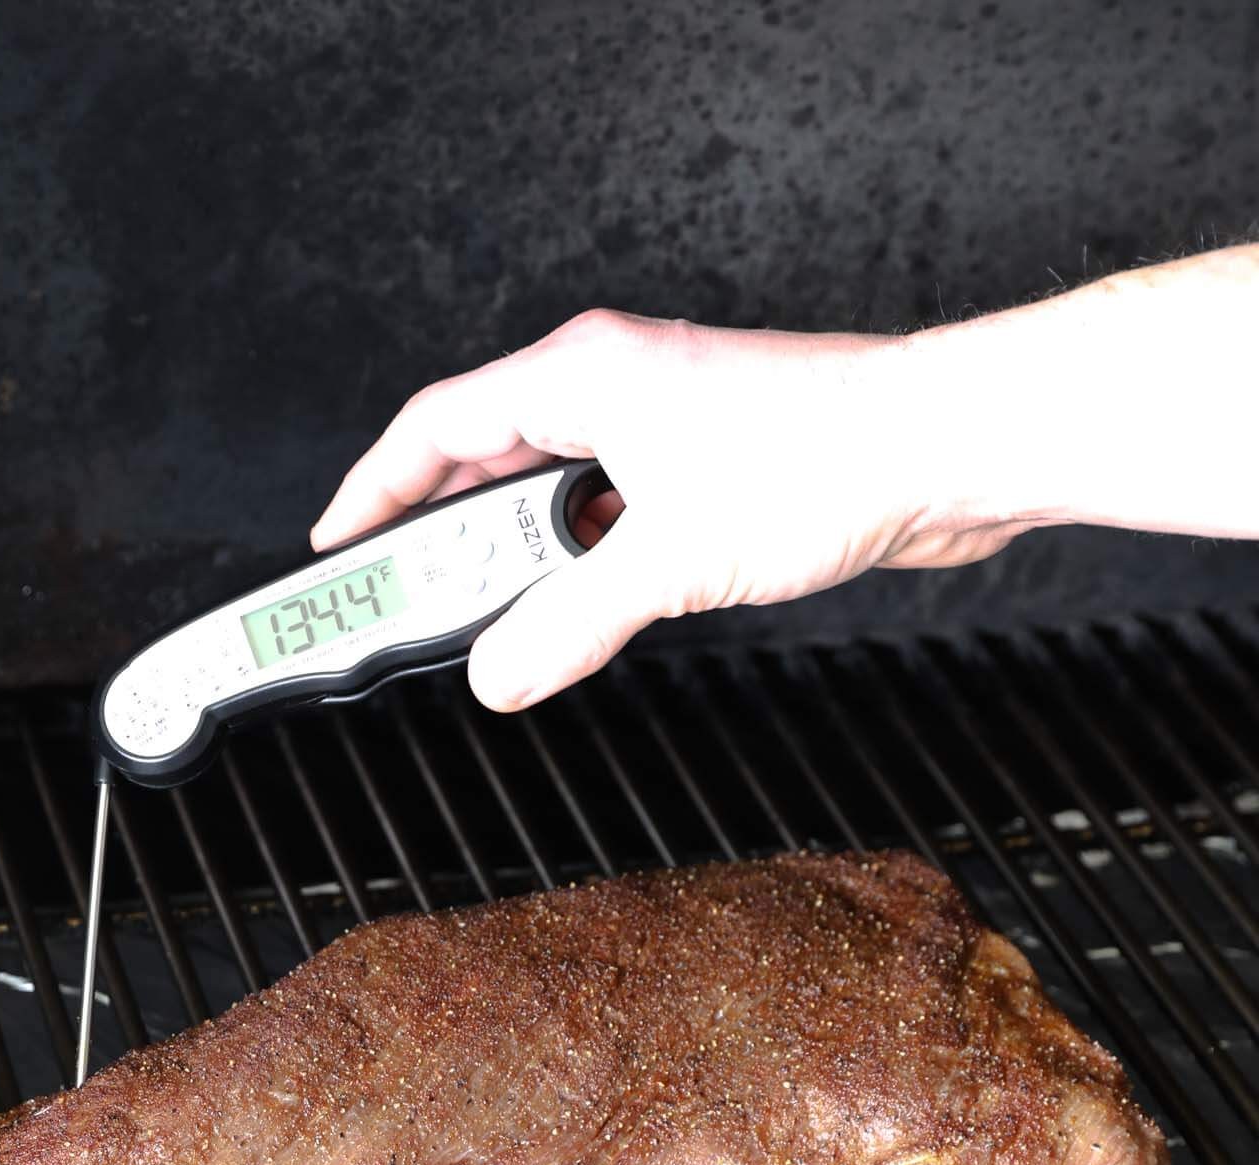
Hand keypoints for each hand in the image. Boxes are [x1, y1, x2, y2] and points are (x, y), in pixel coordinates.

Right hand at [310, 309, 1018, 711]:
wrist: (942, 449)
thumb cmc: (826, 458)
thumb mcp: (670, 561)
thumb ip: (570, 624)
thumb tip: (500, 673)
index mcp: (582, 373)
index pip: (435, 425)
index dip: (374, 488)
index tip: (338, 546)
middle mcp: (615, 382)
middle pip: (485, 457)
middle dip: (445, 535)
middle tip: (416, 604)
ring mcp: (663, 418)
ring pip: (554, 488)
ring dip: (525, 554)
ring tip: (506, 617)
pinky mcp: (708, 459)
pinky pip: (611, 509)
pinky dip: (585, 557)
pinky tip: (595, 606)